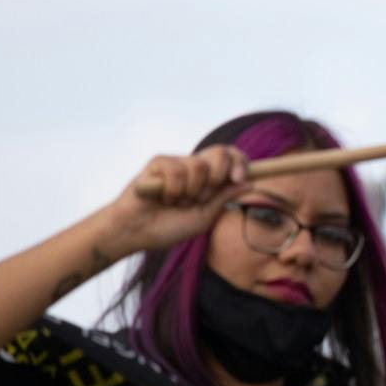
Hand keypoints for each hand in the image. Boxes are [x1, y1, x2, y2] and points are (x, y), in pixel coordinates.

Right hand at [104, 146, 250, 256]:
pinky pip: (175, 169)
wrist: (137, 233)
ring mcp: (176, 164)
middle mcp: (195, 168)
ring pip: (198, 165)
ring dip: (191, 191)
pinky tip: (163, 199)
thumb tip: (249, 183)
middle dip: (220, 173)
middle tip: (205, 196)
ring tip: (177, 204)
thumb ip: (223, 198)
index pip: (232, 159)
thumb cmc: (169, 227)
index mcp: (209, 179)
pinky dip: (173, 190)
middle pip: (221, 151)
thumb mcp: (204, 216)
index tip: (241, 178)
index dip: (241, 162)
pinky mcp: (158, 163)